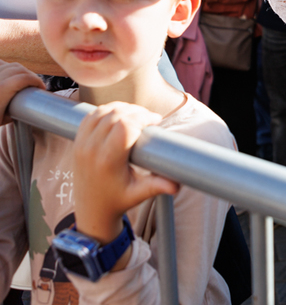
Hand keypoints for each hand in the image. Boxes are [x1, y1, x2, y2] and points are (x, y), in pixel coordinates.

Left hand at [0, 60, 44, 123]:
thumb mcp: (1, 119)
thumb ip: (14, 110)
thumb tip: (24, 105)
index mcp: (2, 90)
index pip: (25, 78)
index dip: (36, 81)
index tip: (41, 88)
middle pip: (18, 69)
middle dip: (30, 75)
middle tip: (35, 84)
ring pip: (9, 64)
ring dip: (19, 70)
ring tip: (23, 79)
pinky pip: (0, 63)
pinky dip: (6, 65)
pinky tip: (9, 71)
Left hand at [72, 102, 177, 245]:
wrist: (91, 209)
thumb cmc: (118, 200)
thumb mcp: (139, 194)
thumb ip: (158, 186)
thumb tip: (177, 185)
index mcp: (108, 161)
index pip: (124, 126)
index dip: (143, 118)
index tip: (156, 121)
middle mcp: (91, 150)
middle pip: (115, 115)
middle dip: (136, 111)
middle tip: (149, 118)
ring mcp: (82, 144)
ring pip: (102, 112)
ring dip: (122, 108)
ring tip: (137, 116)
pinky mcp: (77, 141)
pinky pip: (91, 116)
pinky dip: (107, 110)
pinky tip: (120, 115)